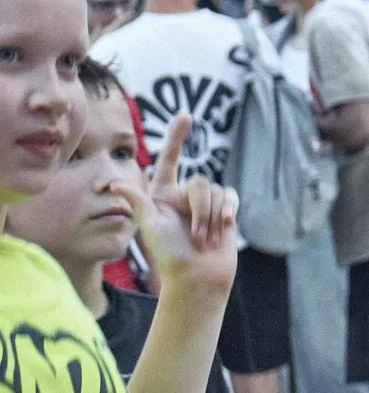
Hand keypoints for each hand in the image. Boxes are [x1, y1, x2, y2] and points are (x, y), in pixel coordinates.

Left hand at [126, 114, 237, 301]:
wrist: (198, 277)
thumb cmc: (170, 254)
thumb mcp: (149, 226)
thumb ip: (137, 200)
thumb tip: (113, 184)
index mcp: (162, 194)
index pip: (170, 159)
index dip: (177, 138)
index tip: (185, 116)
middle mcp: (184, 195)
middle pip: (199, 182)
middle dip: (199, 209)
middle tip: (195, 235)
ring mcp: (206, 204)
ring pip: (216, 192)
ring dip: (211, 218)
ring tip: (205, 240)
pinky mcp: (225, 211)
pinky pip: (230, 197)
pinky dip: (228, 212)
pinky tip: (224, 227)